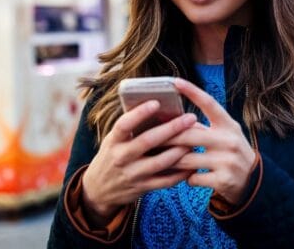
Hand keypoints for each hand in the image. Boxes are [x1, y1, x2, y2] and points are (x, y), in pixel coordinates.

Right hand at [81, 100, 197, 223]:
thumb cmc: (113, 155)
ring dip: (179, 151)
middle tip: (190, 118)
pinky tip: (193, 164)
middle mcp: (121, 157)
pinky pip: (165, 181)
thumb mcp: (114, 140)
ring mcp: (132, 174)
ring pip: (160, 162)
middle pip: (147, 141)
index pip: (124, 125)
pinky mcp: (142, 188)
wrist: (99, 189)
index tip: (156, 103)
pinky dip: (181, 173)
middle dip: (171, 129)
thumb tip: (158, 105)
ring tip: (195, 140)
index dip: (139, 113)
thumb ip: (131, 127)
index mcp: (114, 141)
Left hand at [168, 78, 256, 204]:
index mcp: (229, 125)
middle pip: (189, 135)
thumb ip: (205, 127)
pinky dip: (186, 178)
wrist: (254, 179)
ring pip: (186, 159)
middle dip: (167, 137)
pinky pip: (193, 178)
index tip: (175, 81)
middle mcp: (228, 140)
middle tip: (149, 137)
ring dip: (171, 160)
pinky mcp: (223, 180)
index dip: (192, 91)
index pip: (209, 103)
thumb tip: (175, 120)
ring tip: (161, 160)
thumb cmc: (231, 151)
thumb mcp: (225, 134)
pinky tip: (187, 177)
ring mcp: (226, 160)